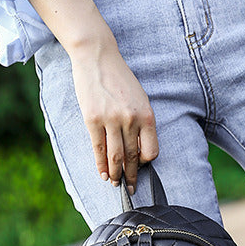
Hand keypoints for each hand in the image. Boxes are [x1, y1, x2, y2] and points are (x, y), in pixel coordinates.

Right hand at [22, 0, 158, 191]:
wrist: (97, 56)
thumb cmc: (120, 79)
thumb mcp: (140, 99)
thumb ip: (141, 122)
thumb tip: (138, 149)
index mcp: (147, 116)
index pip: (151, 150)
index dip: (145, 163)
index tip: (141, 169)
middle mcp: (131, 120)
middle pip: (133, 156)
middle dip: (131, 176)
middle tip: (130, 189)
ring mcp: (111, 120)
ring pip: (116, 156)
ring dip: (115, 174)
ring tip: (115, 183)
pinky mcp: (93, 119)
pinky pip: (98, 148)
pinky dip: (101, 164)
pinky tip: (103, 173)